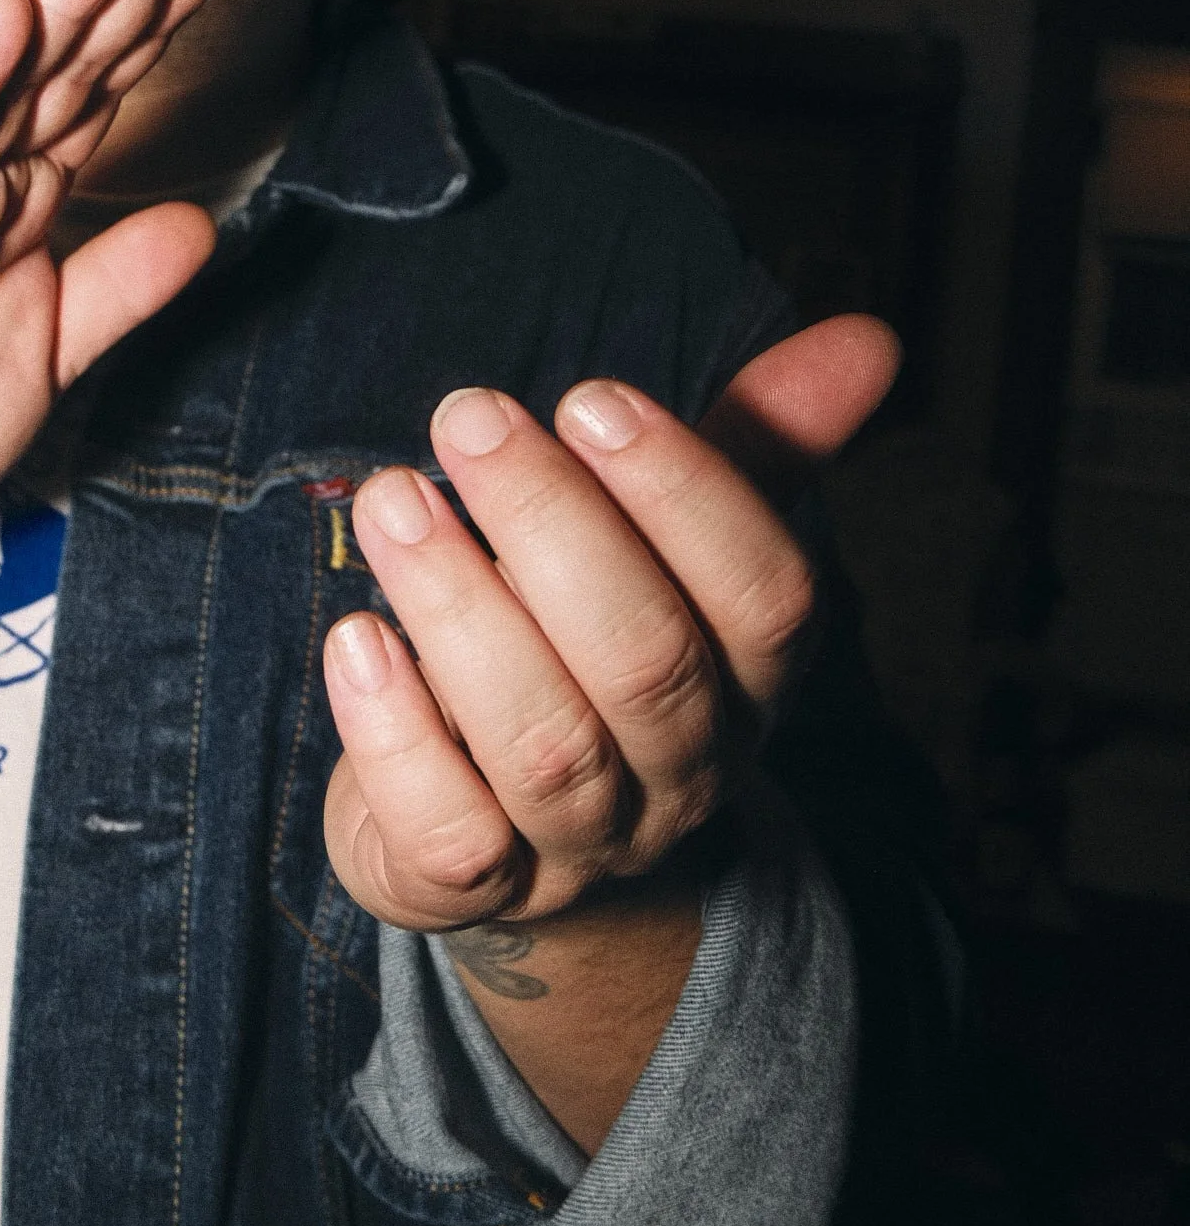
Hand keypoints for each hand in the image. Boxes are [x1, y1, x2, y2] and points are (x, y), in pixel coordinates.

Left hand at [321, 316, 898, 1145]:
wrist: (518, 847)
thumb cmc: (594, 648)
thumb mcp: (678, 549)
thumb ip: (759, 443)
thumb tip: (870, 337)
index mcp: (750, 676)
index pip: (765, 595)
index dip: (688, 495)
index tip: (590, 398)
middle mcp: (682, 768)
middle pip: (647, 660)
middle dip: (553, 525)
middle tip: (467, 415)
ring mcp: (579, 842)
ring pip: (544, 743)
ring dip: (460, 607)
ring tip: (392, 498)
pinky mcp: (467, 888)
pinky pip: (448, 834)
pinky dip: (395, 736)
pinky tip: (355, 638)